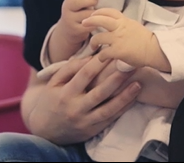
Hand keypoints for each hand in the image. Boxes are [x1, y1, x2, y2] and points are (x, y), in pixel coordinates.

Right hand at [25, 56, 141, 144]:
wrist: (45, 130)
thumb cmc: (51, 99)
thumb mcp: (54, 82)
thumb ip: (70, 68)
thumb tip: (91, 57)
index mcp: (65, 94)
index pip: (85, 75)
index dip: (99, 63)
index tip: (112, 52)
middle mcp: (76, 109)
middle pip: (100, 92)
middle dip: (117, 78)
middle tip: (130, 65)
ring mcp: (85, 122)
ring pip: (108, 109)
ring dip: (125, 96)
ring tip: (138, 83)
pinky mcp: (93, 131)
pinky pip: (110, 119)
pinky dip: (123, 109)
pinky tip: (133, 98)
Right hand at [57, 0, 97, 45]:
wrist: (67, 30)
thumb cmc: (78, 12)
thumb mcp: (77, 2)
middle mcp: (67, 7)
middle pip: (81, 2)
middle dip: (91, 1)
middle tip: (97, 3)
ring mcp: (70, 19)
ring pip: (87, 14)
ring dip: (96, 14)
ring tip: (100, 13)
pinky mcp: (75, 30)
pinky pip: (89, 25)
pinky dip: (95, 23)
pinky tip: (98, 22)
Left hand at [83, 8, 159, 69]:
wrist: (155, 50)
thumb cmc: (146, 39)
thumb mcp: (134, 26)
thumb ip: (123, 24)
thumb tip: (115, 24)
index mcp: (124, 21)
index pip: (109, 11)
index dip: (99, 12)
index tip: (93, 14)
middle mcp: (119, 28)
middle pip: (101, 20)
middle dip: (90, 20)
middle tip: (84, 23)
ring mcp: (118, 39)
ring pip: (98, 38)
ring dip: (93, 43)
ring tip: (93, 46)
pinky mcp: (118, 51)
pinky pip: (103, 53)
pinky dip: (100, 57)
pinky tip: (101, 58)